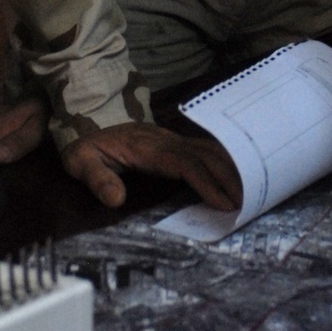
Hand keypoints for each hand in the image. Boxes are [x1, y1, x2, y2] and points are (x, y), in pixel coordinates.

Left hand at [61, 123, 241, 211]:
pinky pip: (202, 151)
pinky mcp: (173, 144)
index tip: (224, 202)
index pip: (183, 163)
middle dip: (228, 177)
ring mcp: (170, 140)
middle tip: (250, 201)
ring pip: (207, 150)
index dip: (206, 181)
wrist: (86, 128)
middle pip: (203, 155)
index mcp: (145, 147)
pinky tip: (235, 175)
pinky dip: (222, 162)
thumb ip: (97, 180)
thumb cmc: (85, 150)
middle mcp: (163, 140)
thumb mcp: (80, 163)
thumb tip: (117, 199)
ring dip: (229, 168)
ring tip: (250, 190)